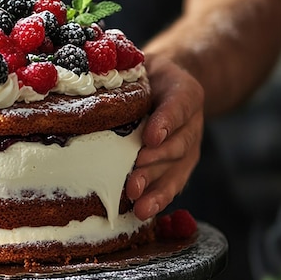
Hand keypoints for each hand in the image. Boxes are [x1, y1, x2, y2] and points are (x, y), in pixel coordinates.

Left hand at [126, 54, 203, 219]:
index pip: (177, 106)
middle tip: (134, 179)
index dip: (165, 123)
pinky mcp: (179, 165)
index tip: (150, 137)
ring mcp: (187, 147)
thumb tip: (90, 80)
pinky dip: (159, 199)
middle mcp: (191, 123)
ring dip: (156, 189)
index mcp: (184, 93)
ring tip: (139, 204)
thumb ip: (128, 73)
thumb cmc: (148, 77)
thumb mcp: (142, 67)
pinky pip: (172, 184)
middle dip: (155, 165)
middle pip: (177, 146)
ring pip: (176, 170)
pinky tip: (143, 213)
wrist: (168, 84)